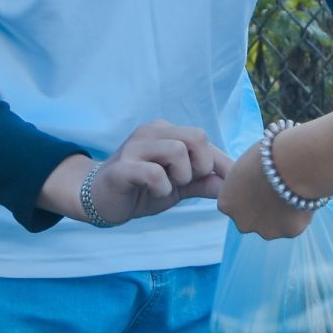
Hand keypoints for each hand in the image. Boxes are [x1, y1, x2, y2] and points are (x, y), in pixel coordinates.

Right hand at [80, 121, 233, 226]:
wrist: (100, 199)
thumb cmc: (141, 189)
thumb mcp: (177, 187)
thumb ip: (202, 183)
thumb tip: (232, 186)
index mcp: (166, 132)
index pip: (204, 140)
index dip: (222, 163)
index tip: (233, 183)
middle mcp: (151, 132)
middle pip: (197, 137)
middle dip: (201, 165)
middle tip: (186, 182)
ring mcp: (135, 147)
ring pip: (178, 151)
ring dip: (181, 177)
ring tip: (168, 187)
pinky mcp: (123, 168)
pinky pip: (154, 173)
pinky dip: (162, 188)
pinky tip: (155, 192)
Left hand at [218, 142, 312, 240]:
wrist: (294, 163)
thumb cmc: (269, 154)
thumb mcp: (245, 165)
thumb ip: (243, 182)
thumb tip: (252, 184)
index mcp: (226, 203)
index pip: (234, 203)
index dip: (248, 192)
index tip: (260, 180)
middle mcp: (242, 222)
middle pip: (251, 219)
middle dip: (262, 208)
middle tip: (276, 189)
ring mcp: (266, 230)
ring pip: (273, 225)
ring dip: (280, 213)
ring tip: (293, 189)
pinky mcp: (289, 233)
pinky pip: (293, 224)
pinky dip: (298, 213)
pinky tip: (303, 195)